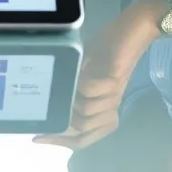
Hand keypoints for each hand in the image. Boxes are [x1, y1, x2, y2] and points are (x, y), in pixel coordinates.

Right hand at [33, 0, 166, 149]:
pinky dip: (80, 82)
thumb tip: (48, 102)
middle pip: (83, 132)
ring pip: (86, 113)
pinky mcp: (115, 80)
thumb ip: (72, 88)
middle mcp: (109, 108)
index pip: (82, 140)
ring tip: (68, 82)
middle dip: (62, 121)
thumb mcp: (84, 72)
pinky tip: (78, 71)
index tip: (37, 137)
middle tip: (48, 106)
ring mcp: (113, 96)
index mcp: (103, 111)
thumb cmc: (107, 49)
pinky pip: (91, 91)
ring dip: (72, 98)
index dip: (60, 142)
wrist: (133, 29)